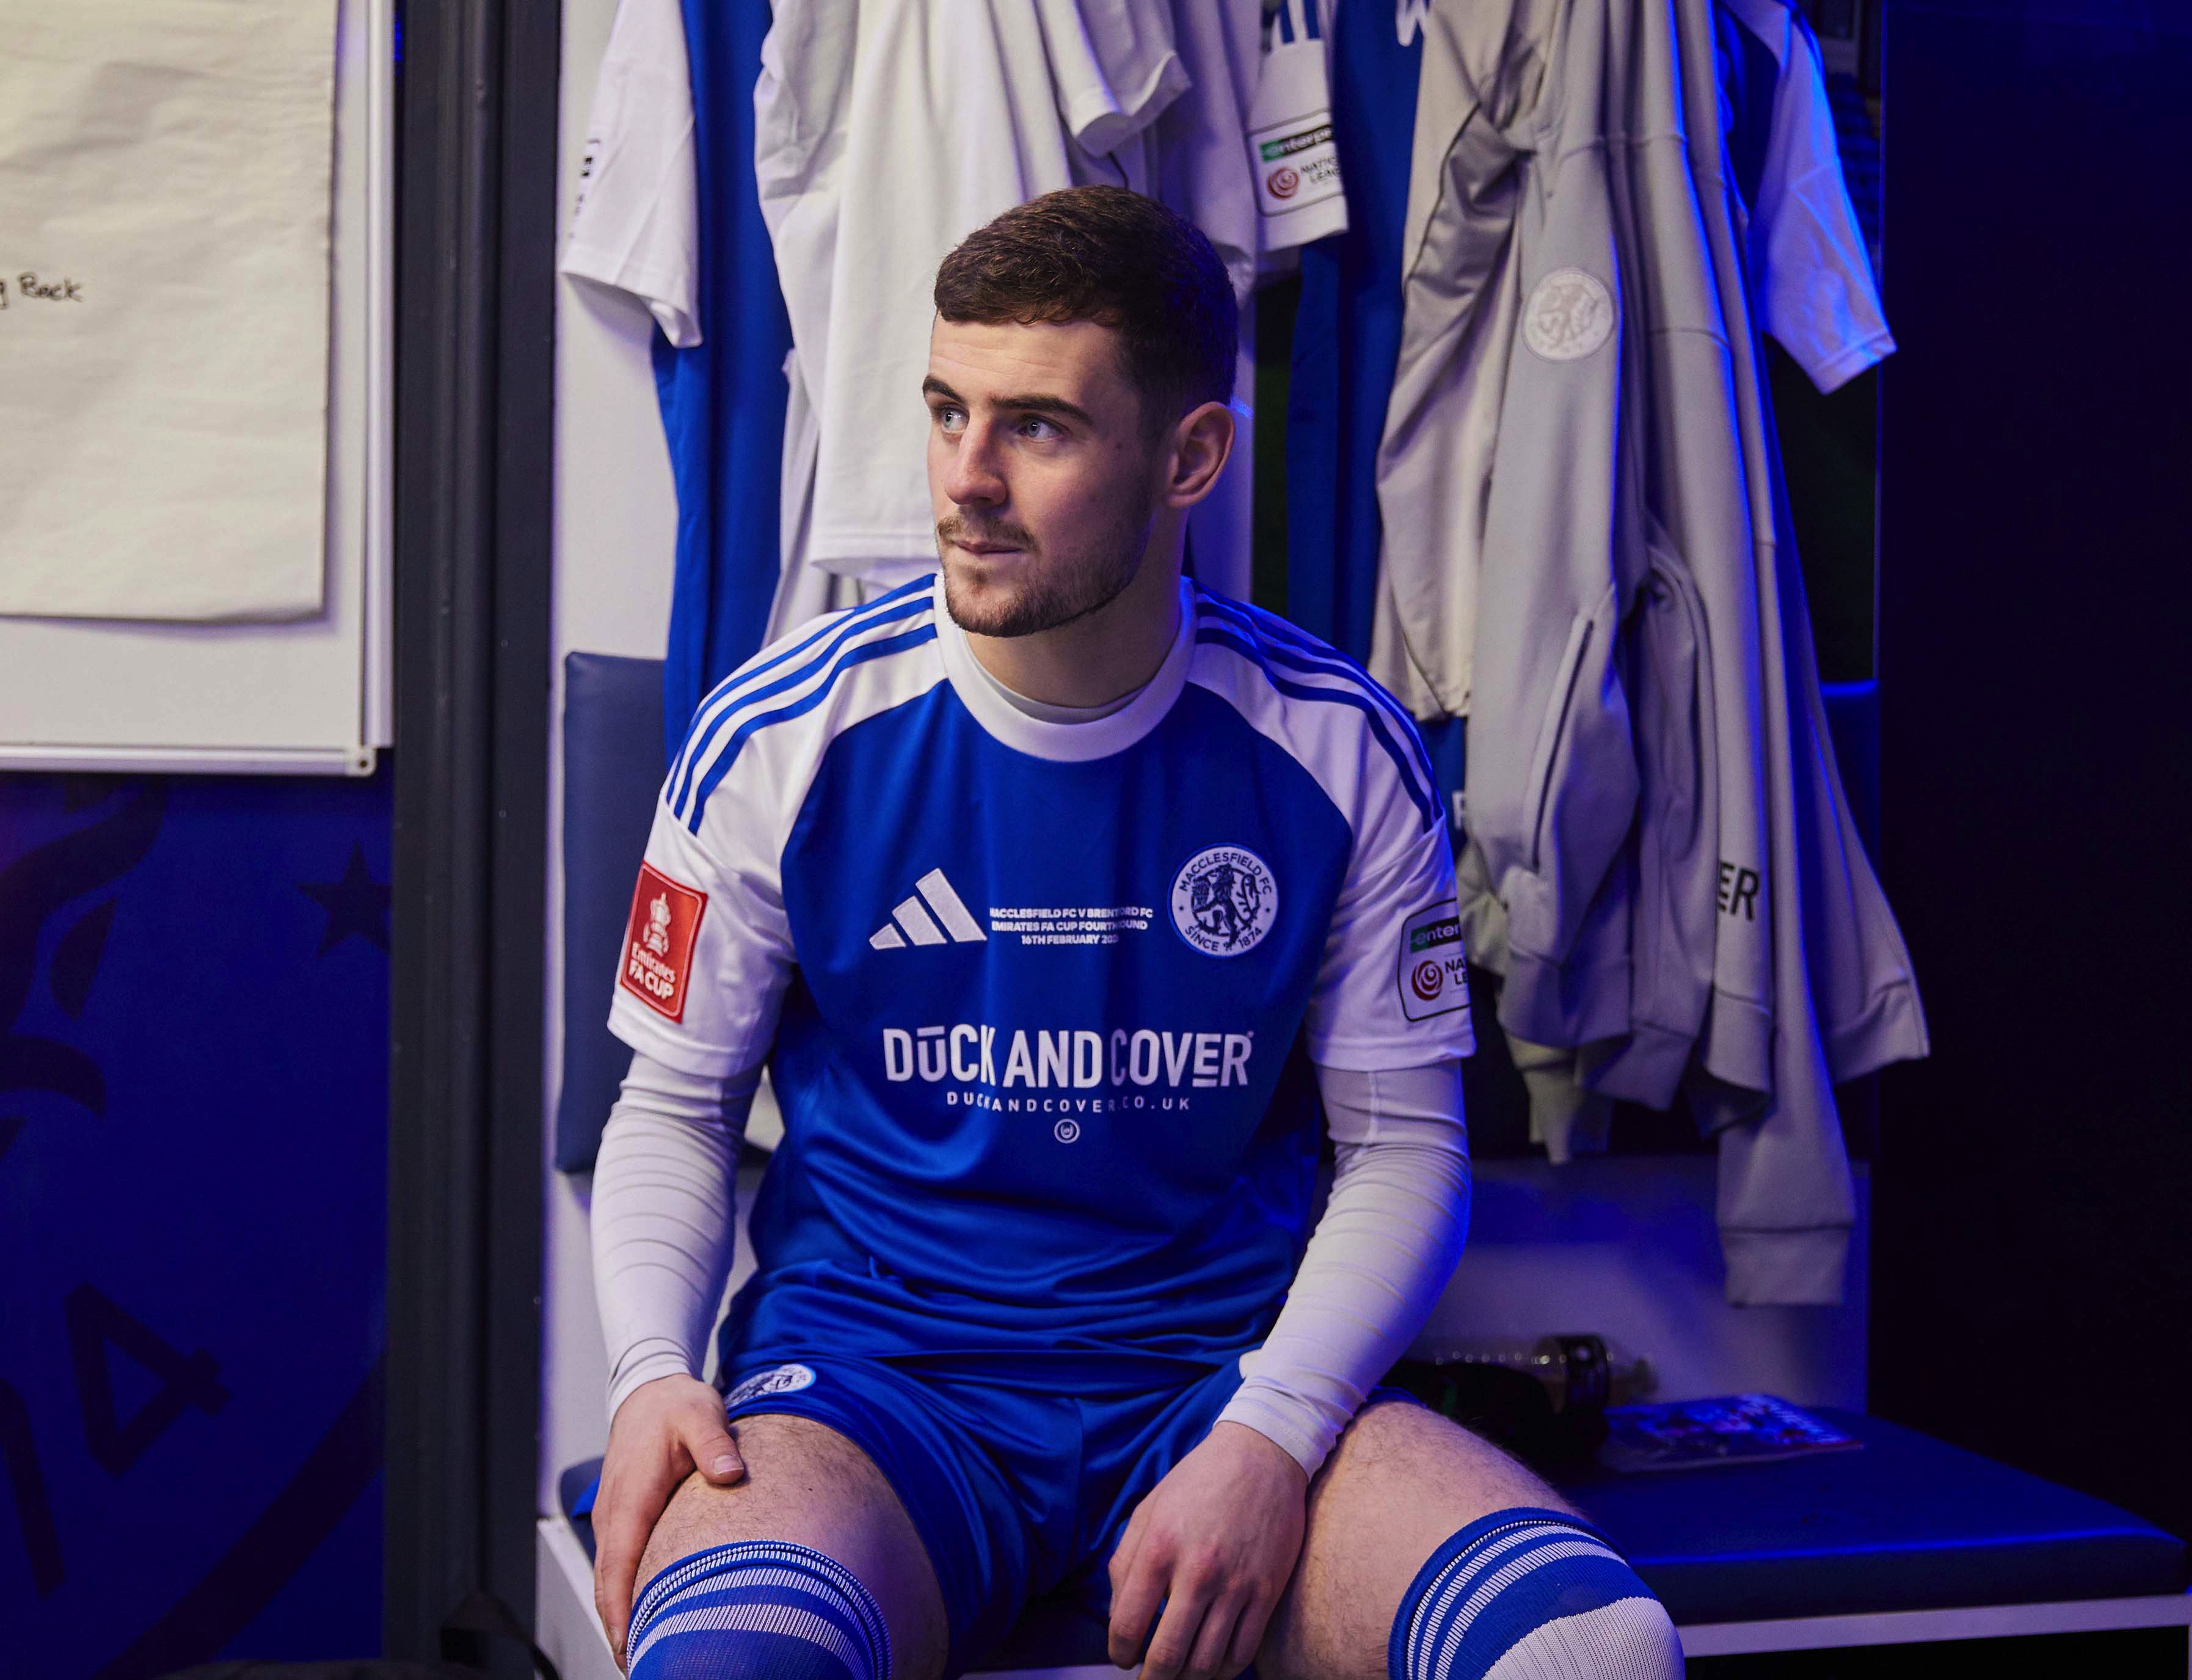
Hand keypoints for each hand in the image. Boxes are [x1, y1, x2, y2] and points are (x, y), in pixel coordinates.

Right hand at [592, 1374, 746, 1669]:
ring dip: (624, 1616)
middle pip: (609, 1585)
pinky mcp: (625, 1520)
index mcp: (630, 1499)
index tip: (629, 1648)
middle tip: (645, 1667)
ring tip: (647, 1655)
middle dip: (621, 1629)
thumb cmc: (674, 1405)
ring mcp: (616, 1519)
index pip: (617, 1566)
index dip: (620, 1611)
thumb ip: (715, 1444)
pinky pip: (621, 1566)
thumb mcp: (700, 1414)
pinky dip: (628, 1595)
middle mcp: (615, 1515)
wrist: (649, 1389)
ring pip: (613, 1579)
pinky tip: (648, 1615)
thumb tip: (730, 1472)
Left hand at [1107, 1421, 1308, 1679]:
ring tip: (1178, 1674)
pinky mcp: (1267, 1591)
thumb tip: (1119, 1615)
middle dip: (1152, 1679)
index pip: (1128, 1625)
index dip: (1120, 1653)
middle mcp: (1197, 1571)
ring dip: (1186, 1679)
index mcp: (1159, 1548)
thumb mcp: (1148, 1509)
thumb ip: (1125, 1562)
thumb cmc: (1198, 1481)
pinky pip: (1244, 1652)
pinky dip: (1223, 1670)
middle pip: (1168, 1656)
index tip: (1122, 1657)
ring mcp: (1236, 1584)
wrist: (1262, 1454)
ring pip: (1206, 1663)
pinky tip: (1211, 1665)